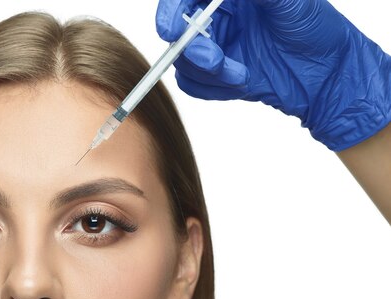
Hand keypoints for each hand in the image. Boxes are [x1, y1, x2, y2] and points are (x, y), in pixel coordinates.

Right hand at [156, 0, 390, 150]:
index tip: (170, 30)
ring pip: (185, 62)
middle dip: (194, 51)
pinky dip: (214, 89)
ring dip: (209, 74)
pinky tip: (242, 85)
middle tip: (215, 60)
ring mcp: (218, 47)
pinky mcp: (219, 75)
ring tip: (241, 75)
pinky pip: (194, 85)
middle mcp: (220, 19)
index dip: (172, 11)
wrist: (328, 75)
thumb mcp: (288, 3)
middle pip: (180, 32)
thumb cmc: (317, 30)